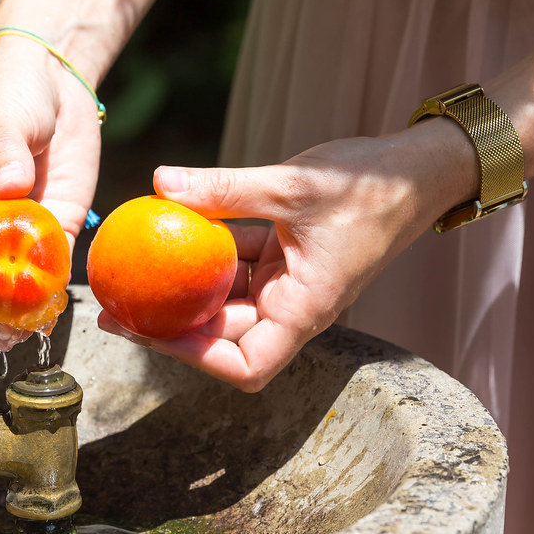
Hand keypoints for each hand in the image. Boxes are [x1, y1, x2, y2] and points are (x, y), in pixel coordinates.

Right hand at [0, 37, 101, 349]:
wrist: (52, 85)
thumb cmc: (6, 93)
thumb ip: (2, 149)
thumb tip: (8, 187)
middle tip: (3, 324)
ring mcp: (12, 240)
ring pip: (4, 299)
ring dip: (15, 319)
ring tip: (30, 326)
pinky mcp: (53, 234)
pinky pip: (50, 276)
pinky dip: (52, 295)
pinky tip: (57, 301)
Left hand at [98, 126, 474, 390]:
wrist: (417, 169)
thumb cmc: (372, 186)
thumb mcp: (293, 185)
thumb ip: (226, 188)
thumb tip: (160, 183)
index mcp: (305, 310)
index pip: (245, 365)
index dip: (194, 359)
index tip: (149, 329)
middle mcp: (293, 306)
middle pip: (223, 335)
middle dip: (170, 323)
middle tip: (116, 301)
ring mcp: (287, 283)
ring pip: (225, 297)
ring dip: (183, 284)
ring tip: (133, 267)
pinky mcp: (283, 258)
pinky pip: (237, 262)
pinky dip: (208, 249)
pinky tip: (173, 224)